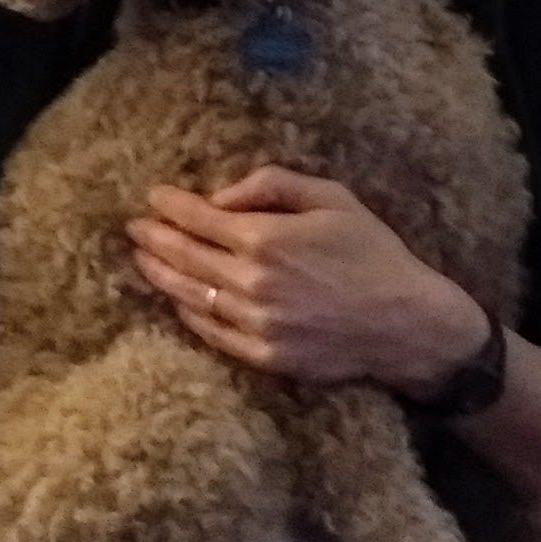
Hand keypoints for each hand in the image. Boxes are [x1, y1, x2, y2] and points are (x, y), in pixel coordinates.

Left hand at [127, 165, 484, 391]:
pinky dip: (189, 314)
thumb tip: (220, 197)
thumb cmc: (372, 252)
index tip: (153, 197)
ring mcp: (255, 324)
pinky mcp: (264, 356)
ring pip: (191, 296)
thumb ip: (271, 185)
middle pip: (185, 257)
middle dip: (155, 238)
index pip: (200, 219)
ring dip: (161, 275)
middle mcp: (251, 283)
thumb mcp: (331, 197)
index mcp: (266, 239)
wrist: (406, 322)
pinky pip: (212, 333)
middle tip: (134, 227)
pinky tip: (178, 300)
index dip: (171, 206)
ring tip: (142, 260)